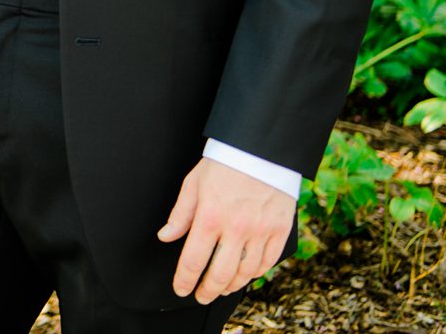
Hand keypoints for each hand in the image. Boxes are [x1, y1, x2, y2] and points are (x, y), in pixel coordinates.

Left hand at [158, 157, 292, 302]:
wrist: (259, 150)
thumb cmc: (222, 165)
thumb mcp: (193, 185)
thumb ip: (180, 215)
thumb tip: (166, 236)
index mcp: (209, 217)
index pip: (193, 260)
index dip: (185, 280)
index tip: (181, 289)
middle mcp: (236, 228)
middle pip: (220, 273)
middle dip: (207, 290)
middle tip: (201, 296)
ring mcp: (260, 231)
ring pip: (246, 272)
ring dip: (231, 285)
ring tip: (221, 288)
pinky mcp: (279, 231)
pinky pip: (268, 262)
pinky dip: (256, 274)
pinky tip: (246, 275)